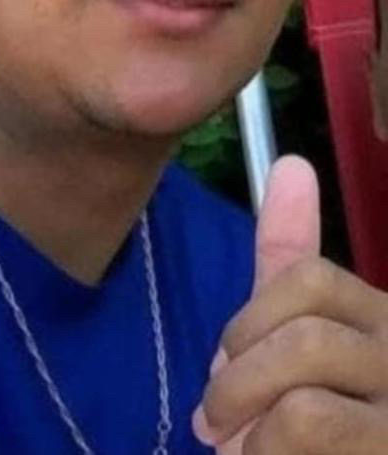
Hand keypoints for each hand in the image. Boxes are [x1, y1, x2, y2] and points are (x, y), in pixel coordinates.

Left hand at [192, 156, 387, 452]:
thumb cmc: (307, 426)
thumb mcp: (289, 334)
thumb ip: (289, 254)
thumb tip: (293, 162)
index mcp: (384, 320)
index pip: (311, 278)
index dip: (251, 320)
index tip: (228, 363)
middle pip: (304, 334)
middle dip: (238, 380)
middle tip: (217, 422)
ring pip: (306, 388)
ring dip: (246, 422)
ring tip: (238, 450)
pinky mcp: (384, 448)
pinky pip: (305, 423)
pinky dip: (261, 452)